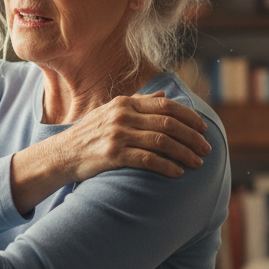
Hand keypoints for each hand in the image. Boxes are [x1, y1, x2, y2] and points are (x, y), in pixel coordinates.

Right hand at [61, 93, 211, 181]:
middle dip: (192, 137)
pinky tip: (178, 173)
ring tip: (198, 163)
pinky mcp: (113, 155)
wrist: (62, 155)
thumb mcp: (111, 112)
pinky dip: (167, 166)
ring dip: (185, 153)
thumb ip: (138, 103)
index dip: (189, 117)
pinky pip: (148, 160)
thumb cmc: (89, 135)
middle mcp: (122, 115)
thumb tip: (163, 96)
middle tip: (206, 149)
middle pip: (169, 123)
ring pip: (162, 142)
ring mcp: (117, 134)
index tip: (203, 129)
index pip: (166, 106)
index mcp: (125, 103)